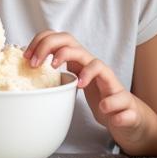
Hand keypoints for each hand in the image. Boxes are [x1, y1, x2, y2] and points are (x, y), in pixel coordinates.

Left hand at [25, 30, 154, 154]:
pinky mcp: (124, 101)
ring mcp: (110, 83)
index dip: (42, 42)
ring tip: (77, 84)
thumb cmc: (99, 99)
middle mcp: (94, 67)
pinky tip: (105, 109)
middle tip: (41, 64)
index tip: (27, 57)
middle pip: (74, 45)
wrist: (128, 118)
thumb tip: (28, 73)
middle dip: (55, 49)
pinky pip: (121, 99)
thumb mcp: (74, 85)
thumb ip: (57, 77)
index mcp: (79, 62)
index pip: (60, 39)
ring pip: (99, 66)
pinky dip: (112, 104)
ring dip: (87, 71)